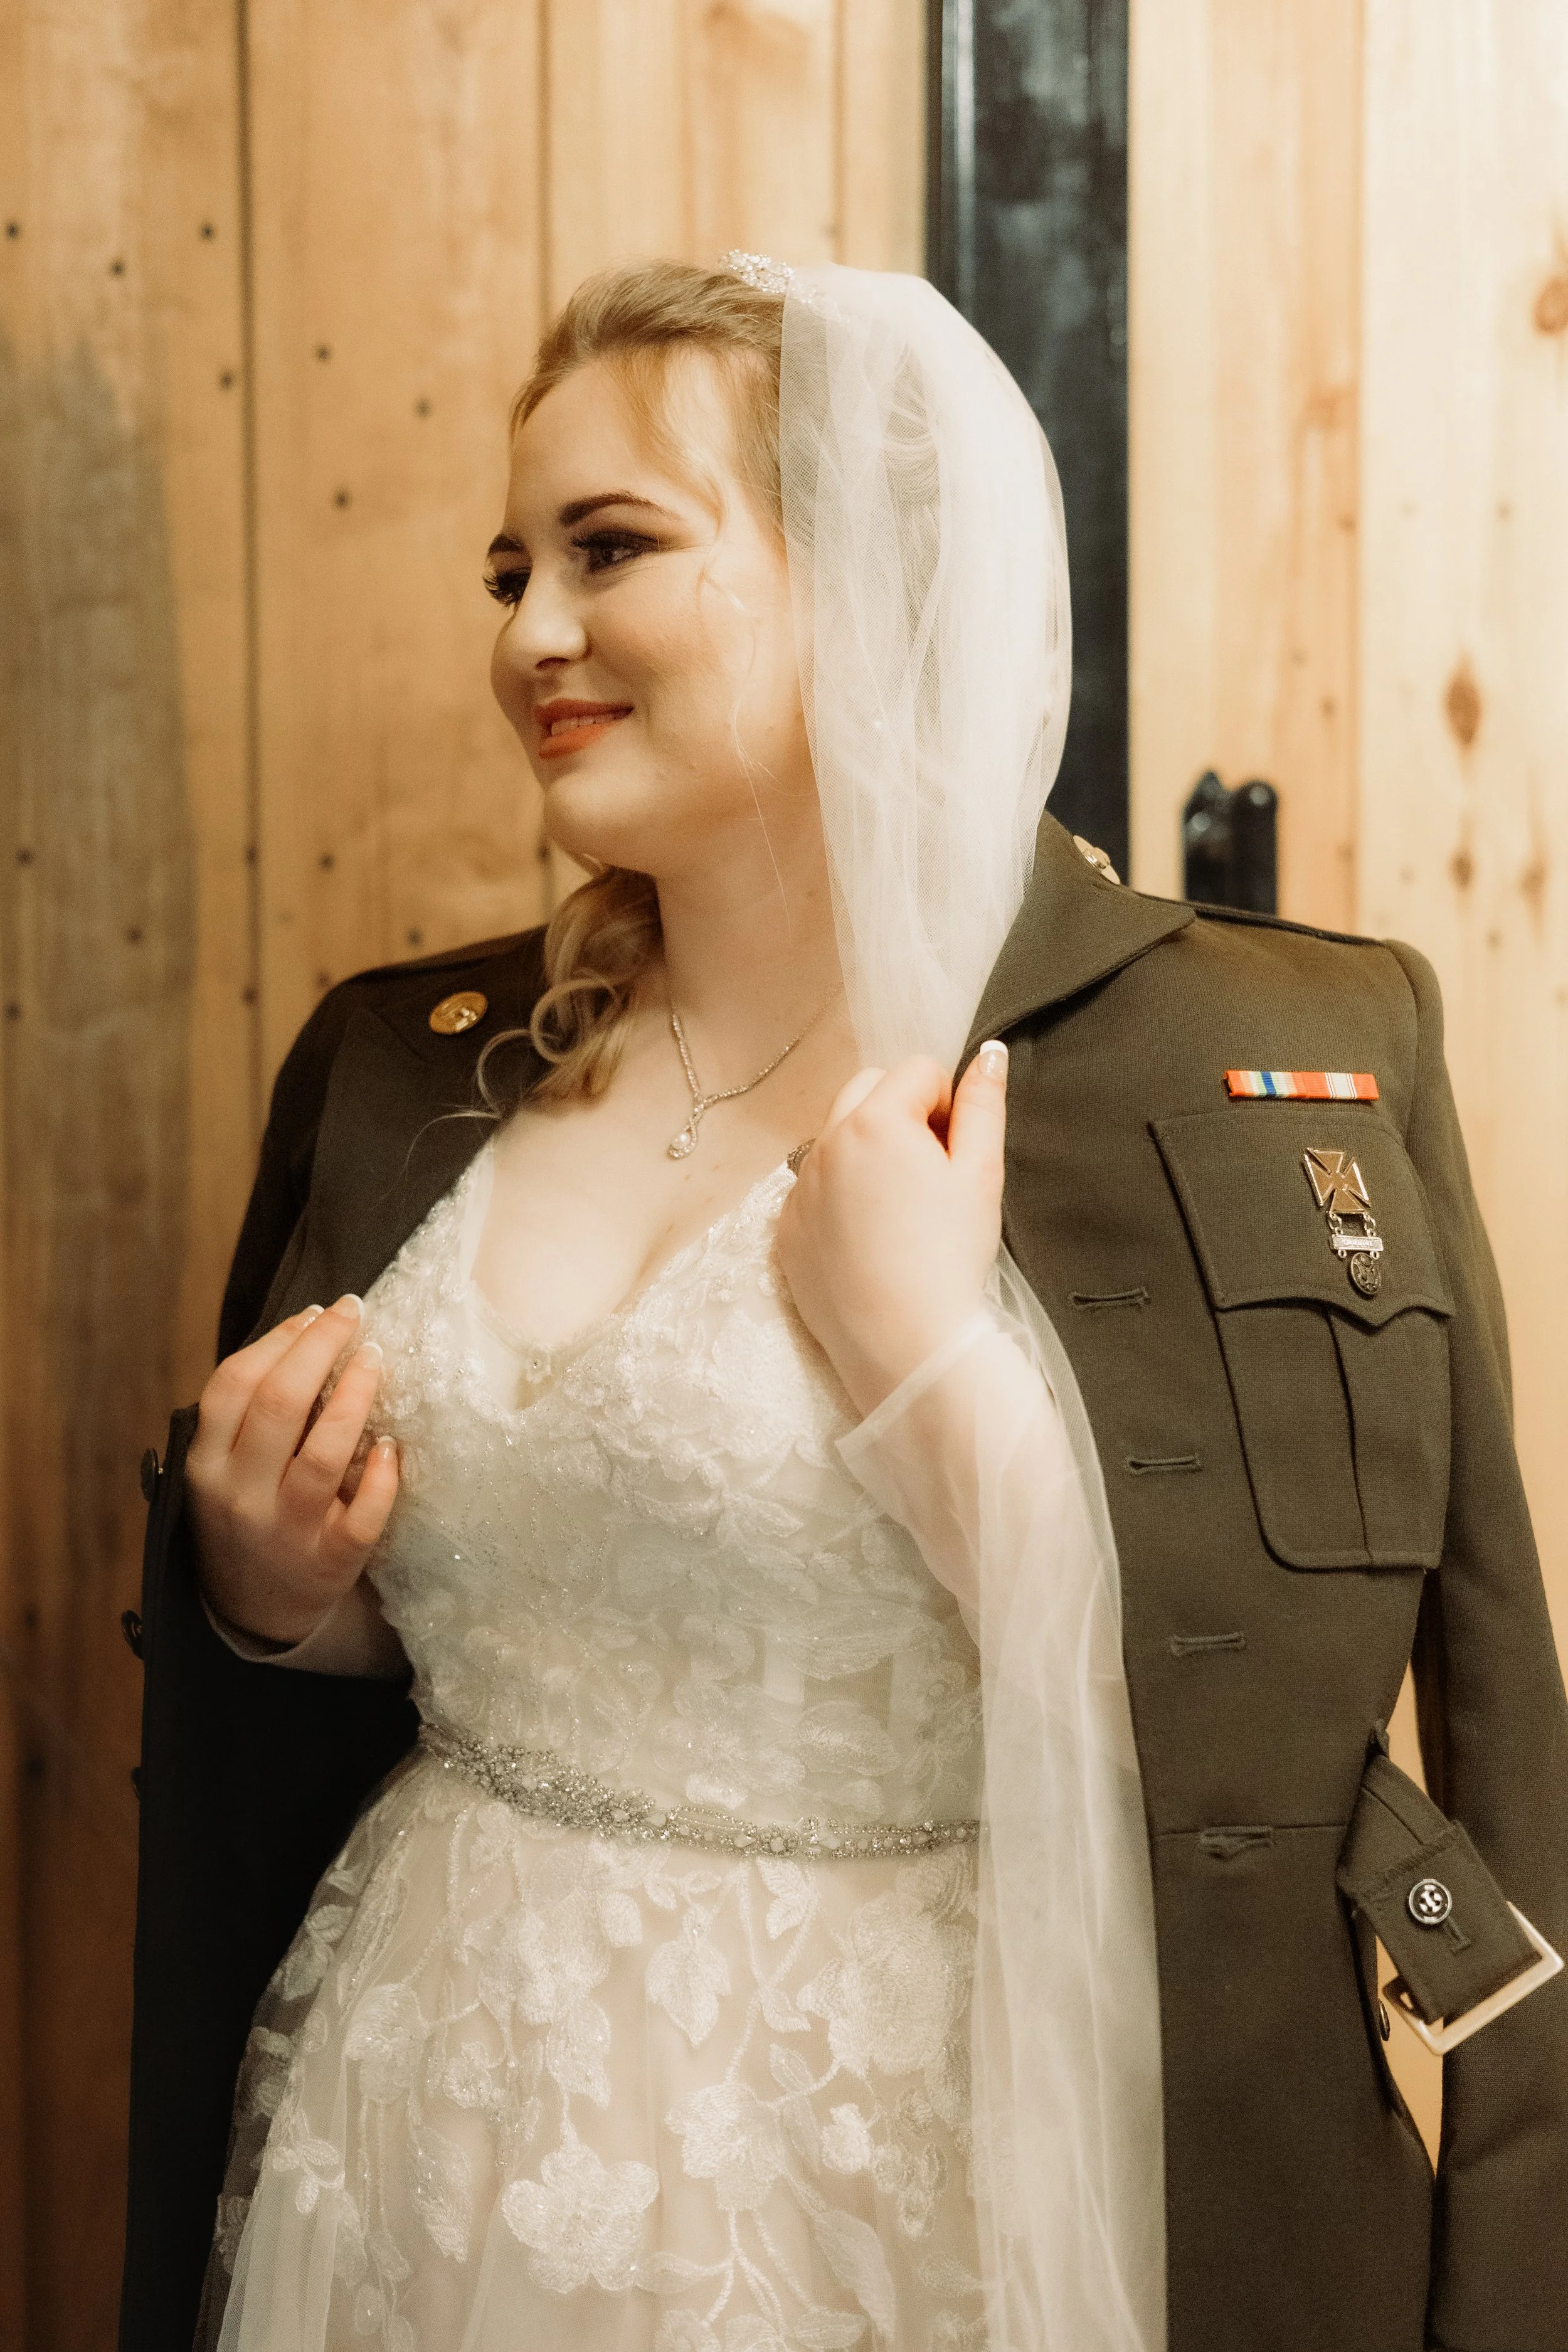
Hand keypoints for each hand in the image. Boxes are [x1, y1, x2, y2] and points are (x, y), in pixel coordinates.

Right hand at [185, 1297, 400, 1643]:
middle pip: (280, 1405)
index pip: (233, 1384)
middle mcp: (240, 1494)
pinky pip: (362, 1516)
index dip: (279, 1340)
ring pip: (323, 1455)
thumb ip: (252, 1413)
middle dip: (320, 1348)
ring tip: (375, 1359)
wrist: (254, 1612)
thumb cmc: (248, 1514)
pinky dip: (381, 1478)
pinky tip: (393, 1448)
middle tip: (354, 1313)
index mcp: (208, 1463)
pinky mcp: (330, 1561)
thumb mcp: (225, 1467)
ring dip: (354, 1399)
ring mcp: (285, 1530)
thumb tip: (310, 1332)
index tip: (317, 1312)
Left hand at [775, 1042, 1008, 1417]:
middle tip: (931, 1176)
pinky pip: (814, 1189)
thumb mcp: (981, 1175)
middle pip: (868, 1091)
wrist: (904, 1344)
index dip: (948, 1106)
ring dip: (868, 1153)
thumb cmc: (949, 1258)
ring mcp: (798, 1188)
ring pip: (837, 1139)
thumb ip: (984, 1105)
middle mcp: (824, 1143)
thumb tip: (989, 1053)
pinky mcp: (785, 1230)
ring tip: (901, 1213)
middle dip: (902, 1114)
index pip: (918, 1072)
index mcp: (874, 1120)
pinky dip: (840, 1198)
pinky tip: (871, 1242)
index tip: (957, 1155)